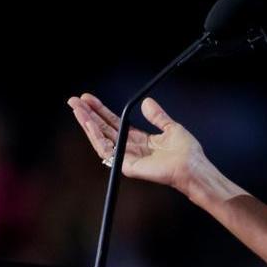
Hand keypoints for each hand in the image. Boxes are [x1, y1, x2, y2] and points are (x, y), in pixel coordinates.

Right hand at [67, 93, 204, 193]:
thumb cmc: (187, 152)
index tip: (89, 99)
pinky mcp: (126, 166)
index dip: (101, 111)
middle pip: (104, 130)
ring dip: (88, 124)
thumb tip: (146, 102)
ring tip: (77, 109)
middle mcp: (130, 148)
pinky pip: (107, 150)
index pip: (114, 123)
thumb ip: (157, 116)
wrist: (192, 166)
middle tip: (75, 101)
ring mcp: (126, 158)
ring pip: (101, 139)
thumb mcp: (171, 127)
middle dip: (88, 115)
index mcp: (139, 140)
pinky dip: (96, 136)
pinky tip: (90, 124)